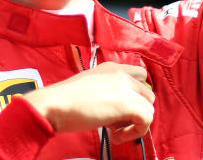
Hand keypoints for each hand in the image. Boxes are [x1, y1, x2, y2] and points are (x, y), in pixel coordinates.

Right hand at [22, 62, 154, 143]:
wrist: (52, 105)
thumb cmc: (65, 101)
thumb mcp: (91, 87)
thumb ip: (108, 91)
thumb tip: (120, 111)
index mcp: (111, 68)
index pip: (140, 76)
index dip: (136, 95)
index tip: (122, 109)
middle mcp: (120, 73)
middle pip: (147, 94)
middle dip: (136, 111)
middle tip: (117, 124)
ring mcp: (124, 87)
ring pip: (149, 107)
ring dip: (136, 124)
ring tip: (115, 131)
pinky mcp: (125, 103)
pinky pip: (147, 118)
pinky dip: (136, 132)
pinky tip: (116, 136)